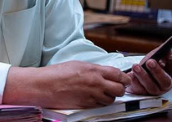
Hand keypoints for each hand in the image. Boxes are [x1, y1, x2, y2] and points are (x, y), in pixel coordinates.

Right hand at [4, 61, 130, 108]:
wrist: (45, 85)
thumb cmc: (57, 73)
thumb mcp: (78, 65)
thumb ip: (94, 69)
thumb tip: (104, 73)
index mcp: (94, 70)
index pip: (118, 74)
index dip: (124, 78)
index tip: (125, 80)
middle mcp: (96, 83)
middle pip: (119, 89)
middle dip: (120, 89)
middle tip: (116, 88)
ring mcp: (92, 95)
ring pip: (111, 99)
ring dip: (109, 97)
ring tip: (102, 93)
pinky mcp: (87, 105)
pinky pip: (100, 105)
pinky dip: (100, 103)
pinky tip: (94, 98)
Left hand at [126, 45, 171, 95]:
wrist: (140, 79)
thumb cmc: (151, 68)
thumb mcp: (158, 57)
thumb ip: (166, 49)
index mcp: (171, 73)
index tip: (167, 50)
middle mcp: (165, 83)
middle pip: (165, 80)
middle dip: (157, 71)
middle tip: (150, 62)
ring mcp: (155, 90)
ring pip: (151, 86)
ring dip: (143, 76)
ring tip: (136, 66)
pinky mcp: (143, 93)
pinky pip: (139, 90)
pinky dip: (134, 82)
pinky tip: (130, 76)